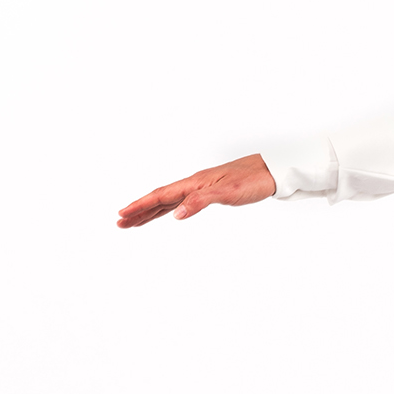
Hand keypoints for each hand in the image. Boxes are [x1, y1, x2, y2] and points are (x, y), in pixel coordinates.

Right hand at [117, 153, 275, 227]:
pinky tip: (168, 213)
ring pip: (170, 201)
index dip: (141, 206)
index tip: (123, 215)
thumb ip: (201, 201)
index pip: (161, 195)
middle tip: (120, 223)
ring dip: (151, 211)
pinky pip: (183, 201)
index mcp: (195, 183)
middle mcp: (194, 184)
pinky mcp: (211, 191)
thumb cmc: (253, 180)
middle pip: (160, 199)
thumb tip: (176, 214)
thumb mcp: (228, 193)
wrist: (272, 170)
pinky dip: (170, 208)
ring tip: (135, 221)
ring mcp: (202, 187)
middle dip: (139, 211)